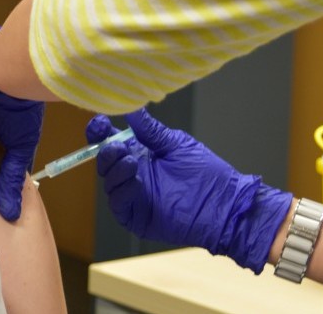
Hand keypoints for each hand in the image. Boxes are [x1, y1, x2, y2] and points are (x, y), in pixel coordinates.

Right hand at [86, 109, 292, 272]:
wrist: (223, 204)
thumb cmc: (205, 172)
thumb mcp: (175, 145)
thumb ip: (150, 130)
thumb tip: (131, 106)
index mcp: (138, 152)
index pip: (108, 140)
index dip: (99, 131)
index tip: (99, 123)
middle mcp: (131, 173)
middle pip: (104, 161)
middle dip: (106, 151)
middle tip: (118, 146)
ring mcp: (132, 195)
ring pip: (109, 182)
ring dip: (115, 169)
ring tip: (132, 162)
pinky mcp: (135, 216)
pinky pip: (118, 203)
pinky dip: (122, 191)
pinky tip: (135, 182)